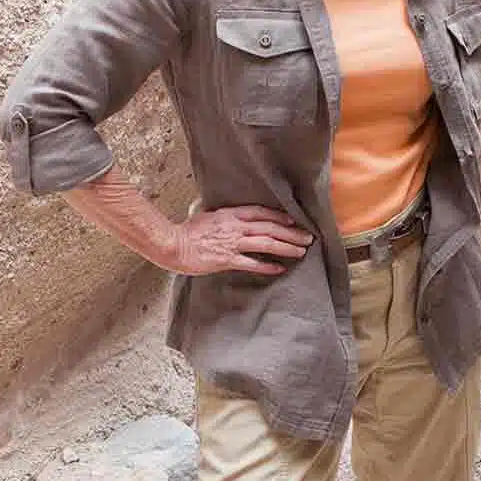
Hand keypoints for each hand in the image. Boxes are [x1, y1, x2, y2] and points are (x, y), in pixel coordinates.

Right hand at [157, 205, 315, 275]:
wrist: (172, 244)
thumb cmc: (186, 231)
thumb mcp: (206, 215)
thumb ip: (221, 215)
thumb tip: (229, 213)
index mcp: (230, 214)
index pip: (261, 212)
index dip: (279, 216)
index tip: (293, 220)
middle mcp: (235, 227)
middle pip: (269, 228)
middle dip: (291, 233)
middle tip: (308, 237)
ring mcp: (232, 243)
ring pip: (266, 243)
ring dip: (286, 247)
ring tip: (301, 251)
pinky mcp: (226, 260)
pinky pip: (252, 263)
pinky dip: (267, 266)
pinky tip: (280, 268)